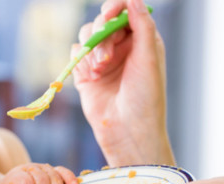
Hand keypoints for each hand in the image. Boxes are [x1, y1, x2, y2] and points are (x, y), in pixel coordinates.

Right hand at [71, 0, 173, 165]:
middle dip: (102, 36)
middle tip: (106, 58)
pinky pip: (75, 54)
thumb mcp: (148, 58)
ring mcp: (101, 60)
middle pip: (102, 22)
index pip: (125, 12)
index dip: (115, 8)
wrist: (127, 131)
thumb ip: (142, 26)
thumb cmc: (145, 98)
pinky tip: (91, 77)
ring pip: (85, 36)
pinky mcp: (84, 73)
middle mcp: (120, 47)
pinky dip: (80, 61)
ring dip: (91, 50)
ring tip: (100, 70)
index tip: (109, 15)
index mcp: (141, 40)